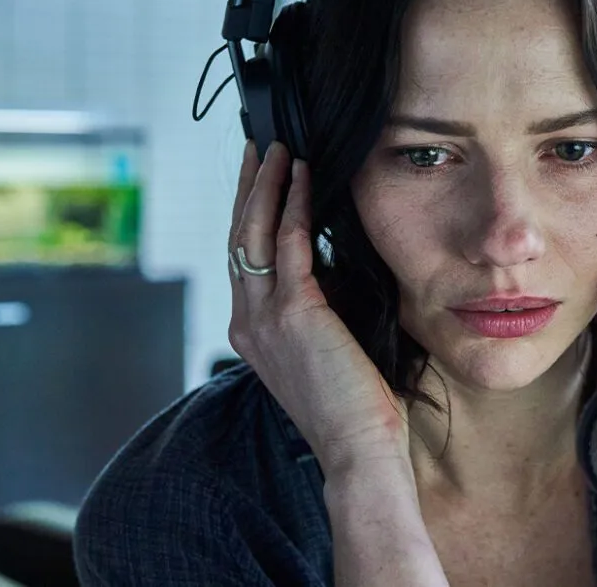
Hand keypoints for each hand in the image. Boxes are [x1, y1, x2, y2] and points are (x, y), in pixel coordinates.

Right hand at [227, 141, 409, 475]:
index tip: (260, 176)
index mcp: (253, 332)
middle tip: (258, 146)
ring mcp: (264, 318)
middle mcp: (248, 321)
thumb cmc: (355, 407)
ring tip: (277, 147)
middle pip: (238, 236)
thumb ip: (323, 304)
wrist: (358, 451)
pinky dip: (294, 205)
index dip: (250, 212)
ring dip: (266, 184)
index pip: (244, 256)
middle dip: (247, 186)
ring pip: (254, 233)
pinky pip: (289, 244)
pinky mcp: (294, 314)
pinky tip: (303, 176)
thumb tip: (337, 261)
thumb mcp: (329, 345)